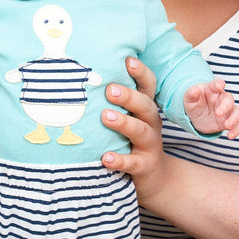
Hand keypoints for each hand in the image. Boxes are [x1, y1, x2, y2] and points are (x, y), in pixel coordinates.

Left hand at [101, 57, 169, 206]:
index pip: (148, 86)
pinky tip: (105, 158)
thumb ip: (113, 102)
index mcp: (145, 110)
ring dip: (124, 123)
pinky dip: (119, 160)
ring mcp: (149, 146)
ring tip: (105, 116)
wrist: (155, 178)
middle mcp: (151, 124)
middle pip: (145, 106)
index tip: (127, 60)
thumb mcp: (130, 119)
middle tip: (109, 89)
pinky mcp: (144, 166)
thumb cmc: (132, 142)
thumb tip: (83, 76)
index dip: (140, 73)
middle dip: (128, 96)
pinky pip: (132, 163)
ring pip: (141, 131)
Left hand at [184, 79, 238, 138]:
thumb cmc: (194, 103)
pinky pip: (236, 125)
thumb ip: (191, 94)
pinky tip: (230, 136)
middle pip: (228, 99)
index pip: (216, 84)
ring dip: (233, 118)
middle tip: (218, 114)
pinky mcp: (229, 121)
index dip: (219, 84)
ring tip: (227, 126)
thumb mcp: (189, 99)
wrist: (196, 115)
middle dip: (225, 106)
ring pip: (236, 111)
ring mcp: (227, 110)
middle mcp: (222, 98)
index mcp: (212, 90)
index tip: (219, 86)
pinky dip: (235, 130)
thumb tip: (194, 90)